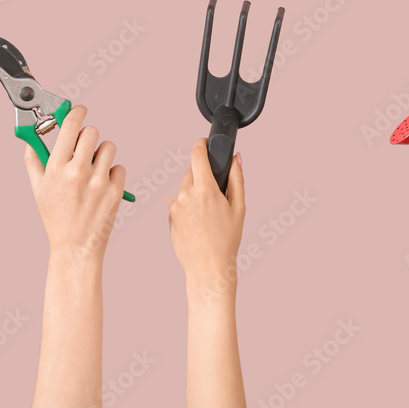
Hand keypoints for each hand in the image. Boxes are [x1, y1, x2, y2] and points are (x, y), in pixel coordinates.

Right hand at [24, 106, 125, 261]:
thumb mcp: (38, 190)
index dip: (76, 113)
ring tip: (93, 170)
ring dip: (102, 154)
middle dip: (88, 137)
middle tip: (84, 148)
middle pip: (92, 132)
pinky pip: (119, 167)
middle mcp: (78, 172)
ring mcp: (99, 181)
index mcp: (57, 168)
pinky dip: (112, 173)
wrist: (76, 248)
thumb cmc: (56, 219)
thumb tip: (30, 140)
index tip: (79, 110)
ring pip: (109, 147)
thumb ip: (33, 161)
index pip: (70, 126)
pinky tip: (102, 186)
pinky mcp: (115, 191)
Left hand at [168, 139, 245, 290]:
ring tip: (208, 214)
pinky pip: (179, 203)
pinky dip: (188, 206)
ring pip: (185, 188)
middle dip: (203, 176)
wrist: (208, 267)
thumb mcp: (239, 208)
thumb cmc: (226, 240)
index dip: (201, 144)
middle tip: (216, 194)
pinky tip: (198, 222)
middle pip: (192, 172)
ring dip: (195, 192)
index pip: (197, 154)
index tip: (205, 142)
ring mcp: (175, 206)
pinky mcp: (169, 217)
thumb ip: (237, 179)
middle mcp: (186, 195)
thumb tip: (235, 158)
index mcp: (205, 190)